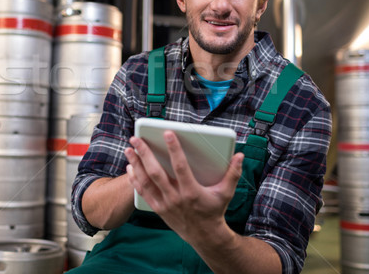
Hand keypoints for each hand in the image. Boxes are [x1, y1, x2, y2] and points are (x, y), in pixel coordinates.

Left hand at [124, 130, 243, 240]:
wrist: (205, 236)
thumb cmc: (215, 211)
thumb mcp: (226, 193)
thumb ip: (233, 173)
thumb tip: (239, 156)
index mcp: (192, 192)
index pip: (180, 166)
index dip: (174, 149)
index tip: (167, 133)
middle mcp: (176, 198)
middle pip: (156, 173)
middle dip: (145, 154)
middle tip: (137, 138)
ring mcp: (165, 204)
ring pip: (146, 182)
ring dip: (136, 164)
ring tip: (129, 149)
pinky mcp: (158, 208)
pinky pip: (143, 193)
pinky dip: (135, 180)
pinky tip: (130, 167)